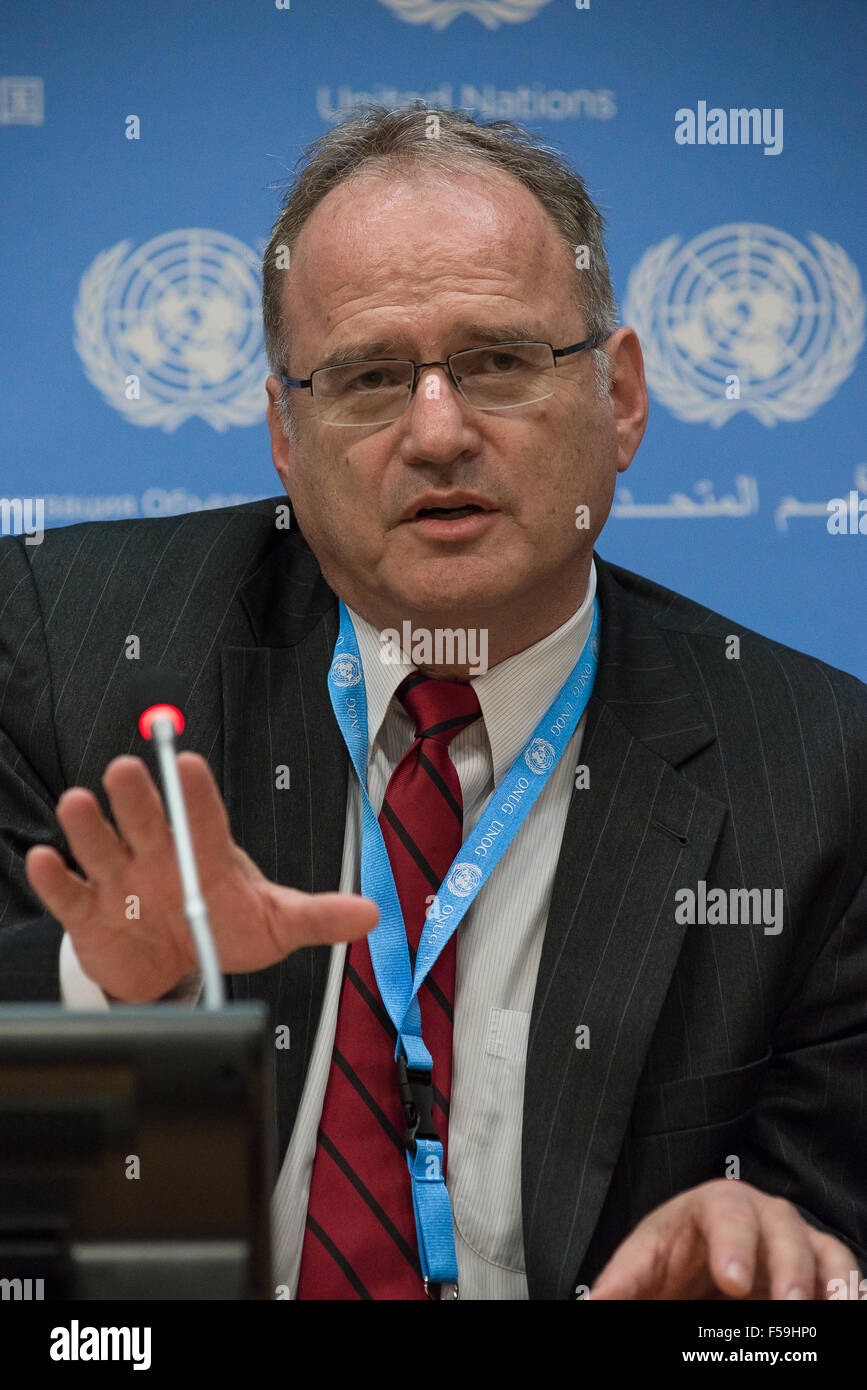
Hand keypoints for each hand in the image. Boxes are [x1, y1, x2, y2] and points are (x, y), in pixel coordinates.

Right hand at [25, 753, 377, 1001]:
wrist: (180, 970)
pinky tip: (46, 858)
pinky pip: (69, 892)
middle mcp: (158, 854)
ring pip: (101, 845)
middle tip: (129, 769)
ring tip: (80, 803)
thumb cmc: (225, 929)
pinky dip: (55, 876)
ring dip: (89, 826)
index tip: (190, 764)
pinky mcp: (89, 913)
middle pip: (146, 818)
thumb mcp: (277, 923)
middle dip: (138, 795)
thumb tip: (371, 912)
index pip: (203, 815)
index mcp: (206, 850)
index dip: (196, 792)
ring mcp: (121, 880)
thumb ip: (319, 915)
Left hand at [587, 1179, 858, 1299]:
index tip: (732, 1282)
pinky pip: (842, 1274)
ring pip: (822, 1250)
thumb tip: (591, 1306)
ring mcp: (796, 1239)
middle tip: (789, 1305)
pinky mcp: (818, 1268)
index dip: (733, 1244)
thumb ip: (623, 1281)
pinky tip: (847, 1310)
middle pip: (781, 1227)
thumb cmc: (674, 1254)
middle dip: (788, 1266)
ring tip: (828, 1312)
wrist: (700, 1263)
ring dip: (827, 1282)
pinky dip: (848, 1291)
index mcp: (714, 1204)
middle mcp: (762, 1214)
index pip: (726, 1213)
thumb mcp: (645, 1262)